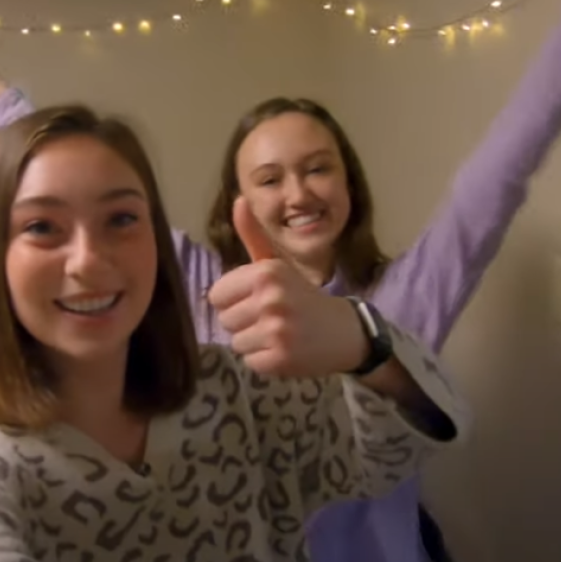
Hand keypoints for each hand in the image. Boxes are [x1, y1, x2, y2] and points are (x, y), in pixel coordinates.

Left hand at [208, 197, 366, 375]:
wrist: (343, 330)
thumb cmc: (302, 295)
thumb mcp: (277, 264)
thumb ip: (253, 236)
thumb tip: (238, 199)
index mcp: (266, 272)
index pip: (217, 295)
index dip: (235, 300)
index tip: (258, 300)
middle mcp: (271, 298)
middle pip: (225, 320)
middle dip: (244, 323)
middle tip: (273, 318)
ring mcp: (276, 329)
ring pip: (236, 343)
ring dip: (254, 343)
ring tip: (279, 334)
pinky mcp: (281, 358)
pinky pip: (250, 362)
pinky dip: (265, 361)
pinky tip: (285, 349)